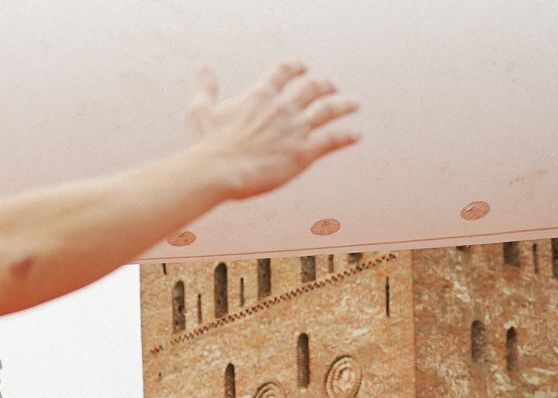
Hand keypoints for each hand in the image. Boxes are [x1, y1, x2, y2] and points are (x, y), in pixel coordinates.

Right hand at [185, 62, 360, 201]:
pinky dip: (347, 136)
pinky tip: (356, 135)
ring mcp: (295, 130)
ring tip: (354, 103)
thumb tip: (203, 68)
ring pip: (329, 110)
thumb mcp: (201, 111)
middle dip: (325, 85)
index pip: (283, 72)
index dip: (296, 67)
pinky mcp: (303, 153)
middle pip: (313, 88)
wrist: (218, 170)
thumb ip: (206, 88)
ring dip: (344, 104)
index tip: (303, 67)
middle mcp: (282, 108)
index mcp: (260, 96)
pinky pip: (332, 140)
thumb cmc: (207, 144)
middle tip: (331, 86)